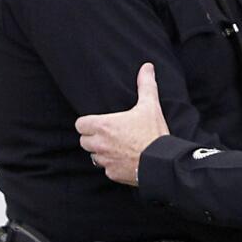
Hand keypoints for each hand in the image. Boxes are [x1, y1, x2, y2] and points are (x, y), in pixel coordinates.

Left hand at [75, 62, 169, 185]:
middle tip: (109, 133)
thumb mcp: (150, 106)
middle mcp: (99, 144)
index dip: (88, 123)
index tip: (100, 122)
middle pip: (84, 141)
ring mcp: (105, 161)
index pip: (80, 124)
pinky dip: (113, 165)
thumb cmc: (153, 133)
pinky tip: (125, 159)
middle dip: (93, 137)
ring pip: (94, 155)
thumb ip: (145, 85)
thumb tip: (147, 67)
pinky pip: (106, 169)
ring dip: (102, 151)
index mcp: (103, 126)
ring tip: (117, 146)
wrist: (161, 162)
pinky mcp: (112, 174)